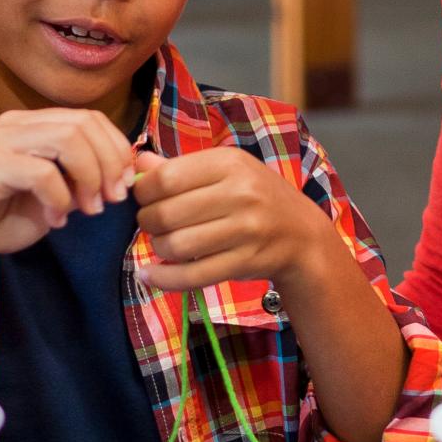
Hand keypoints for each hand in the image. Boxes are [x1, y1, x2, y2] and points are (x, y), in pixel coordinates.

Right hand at [0, 108, 134, 269]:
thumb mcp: (54, 196)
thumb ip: (81, 180)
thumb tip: (122, 176)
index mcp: (34, 124)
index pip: (90, 118)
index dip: (116, 147)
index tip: (125, 183)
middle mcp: (18, 123)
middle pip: (85, 124)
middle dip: (110, 163)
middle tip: (112, 198)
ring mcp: (3, 140)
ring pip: (68, 140)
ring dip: (89, 178)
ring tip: (88, 209)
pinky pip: (43, 172)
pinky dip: (59, 199)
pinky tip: (55, 220)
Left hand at [132, 147, 334, 292]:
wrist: (302, 234)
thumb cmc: (257, 197)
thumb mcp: (226, 171)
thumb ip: (181, 168)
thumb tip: (139, 162)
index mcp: (230, 163)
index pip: (165, 177)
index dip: (143, 191)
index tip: (144, 198)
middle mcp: (241, 193)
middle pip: (166, 213)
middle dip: (147, 222)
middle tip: (152, 224)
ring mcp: (245, 230)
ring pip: (176, 245)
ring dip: (157, 248)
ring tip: (163, 243)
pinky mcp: (245, 262)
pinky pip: (192, 275)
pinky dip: (163, 278)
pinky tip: (149, 274)